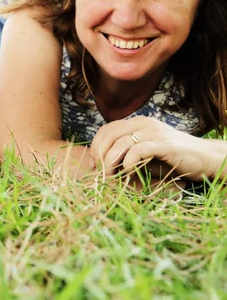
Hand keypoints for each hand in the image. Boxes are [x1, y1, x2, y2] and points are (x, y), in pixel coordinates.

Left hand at [89, 116, 207, 181]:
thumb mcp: (144, 153)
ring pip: (121, 143)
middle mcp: (143, 123)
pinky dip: (129, 163)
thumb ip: (125, 153)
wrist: (205, 158)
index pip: (106, 130)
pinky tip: (130, 172)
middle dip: (100, 155)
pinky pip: (138, 150)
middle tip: (100, 173)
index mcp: (136, 123)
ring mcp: (154, 132)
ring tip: (111, 177)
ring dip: (111, 162)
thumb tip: (100, 164)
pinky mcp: (164, 144)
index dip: (95, 146)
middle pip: (109, 135)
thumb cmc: (171, 158)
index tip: (94, 164)